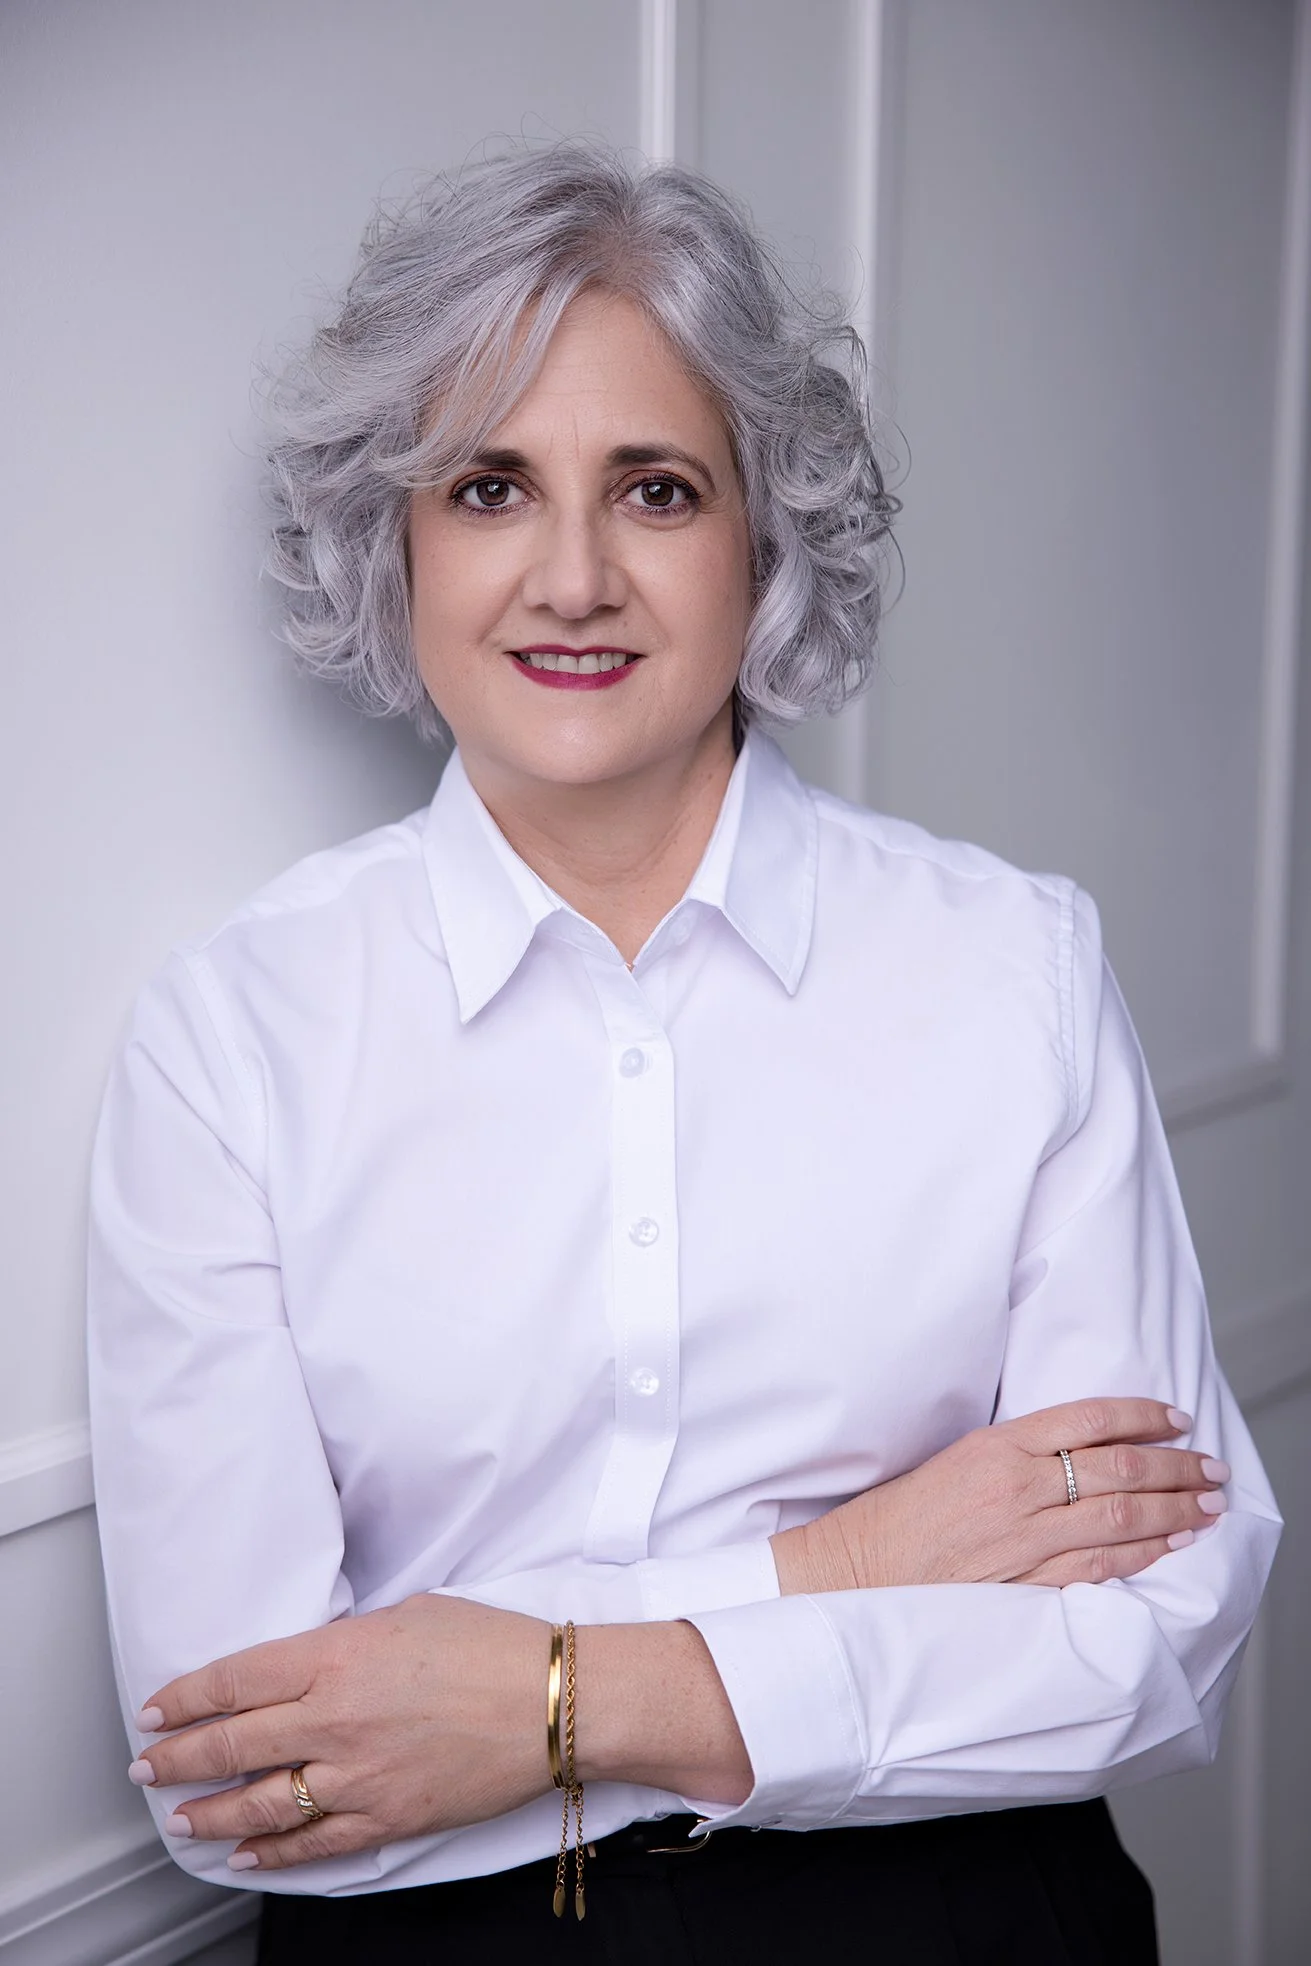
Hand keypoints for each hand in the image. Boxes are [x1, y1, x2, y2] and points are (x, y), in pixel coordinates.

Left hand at [129, 1594, 550, 1870]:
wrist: (553, 1701)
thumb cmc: (491, 1646)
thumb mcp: (408, 1614)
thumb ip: (349, 1642)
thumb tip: (315, 1660)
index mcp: (336, 1657)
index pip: (235, 1681)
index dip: (185, 1698)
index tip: (157, 1710)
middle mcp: (334, 1718)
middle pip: (232, 1744)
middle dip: (178, 1758)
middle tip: (148, 1766)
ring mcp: (358, 1774)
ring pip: (260, 1802)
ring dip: (211, 1812)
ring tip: (182, 1816)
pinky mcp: (387, 1816)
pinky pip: (314, 1841)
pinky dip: (273, 1851)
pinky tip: (248, 1852)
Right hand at [771, 1398, 1228, 1594]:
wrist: (856, 1571)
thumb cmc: (898, 1516)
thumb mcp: (954, 1459)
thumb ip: (1015, 1454)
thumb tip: (1079, 1452)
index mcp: (996, 1446)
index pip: (1089, 1420)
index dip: (1142, 1418)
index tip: (1177, 1419)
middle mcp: (1014, 1487)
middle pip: (1117, 1470)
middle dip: (1174, 1468)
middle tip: (1211, 1468)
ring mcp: (1021, 1539)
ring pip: (1117, 1519)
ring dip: (1172, 1512)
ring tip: (1207, 1507)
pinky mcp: (1022, 1584)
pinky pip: (1096, 1568)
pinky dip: (1140, 1556)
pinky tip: (1167, 1548)